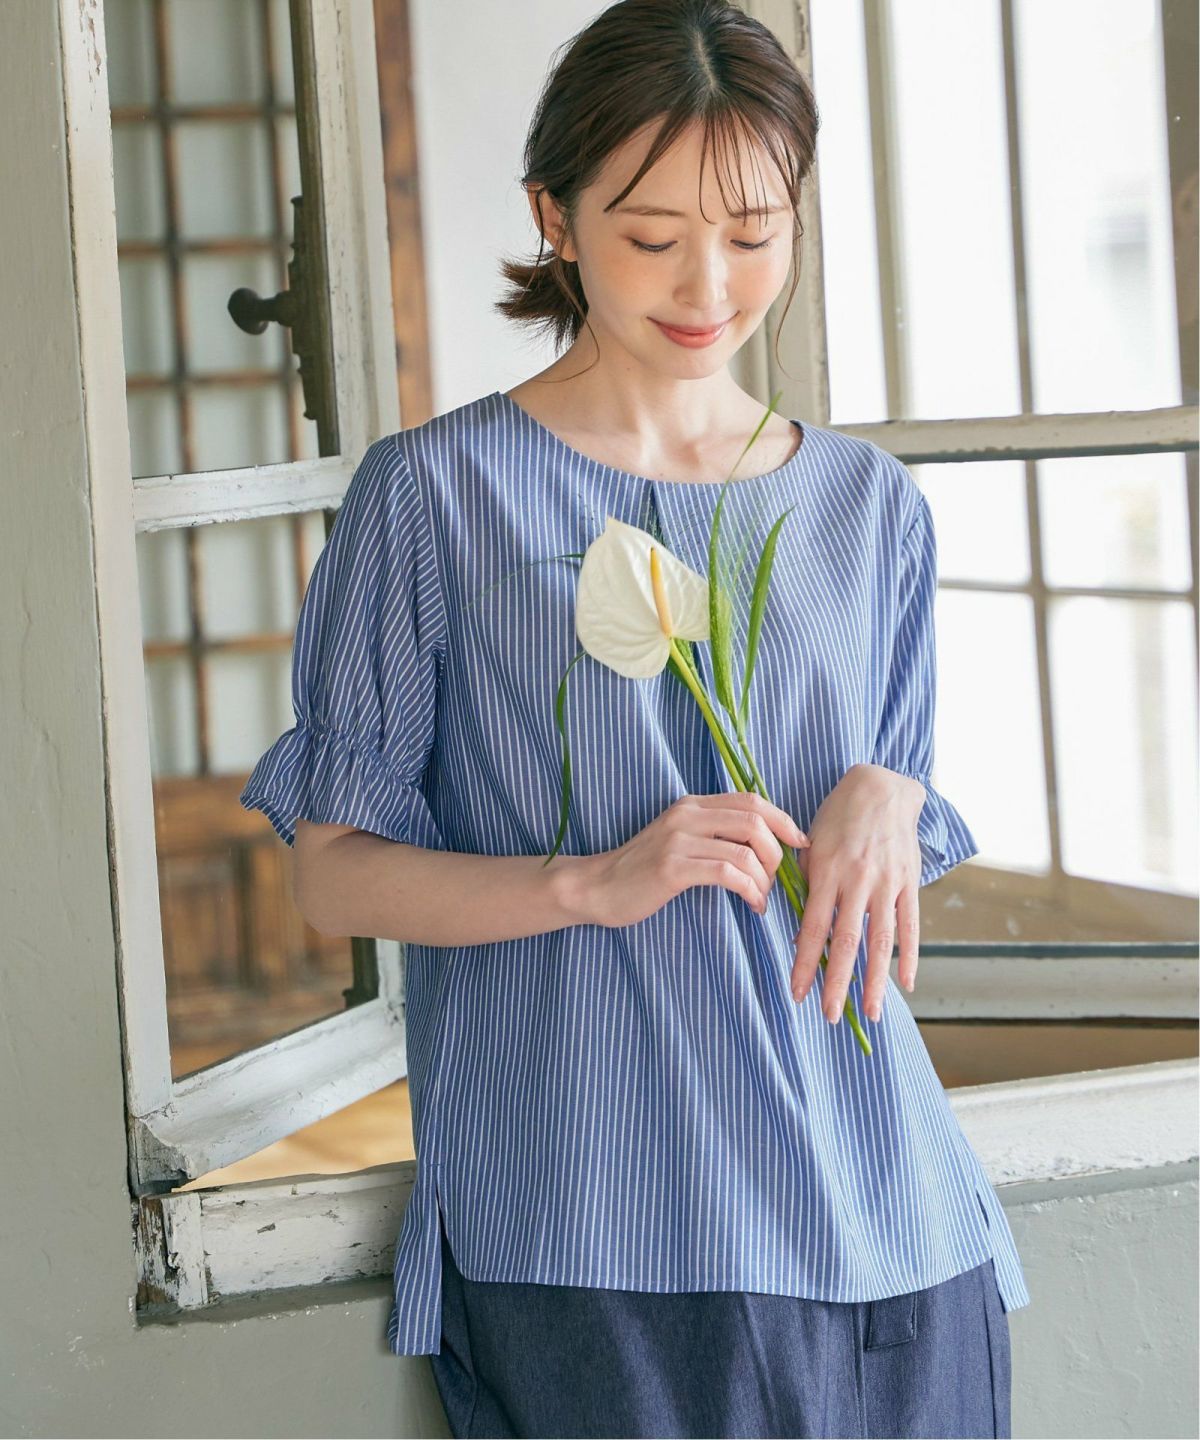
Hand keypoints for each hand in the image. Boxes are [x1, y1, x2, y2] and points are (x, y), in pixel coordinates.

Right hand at [586, 792, 809, 928]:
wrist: (597, 887)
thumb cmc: (642, 871)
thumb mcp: (679, 841)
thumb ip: (713, 834)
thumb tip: (762, 845)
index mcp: (691, 805)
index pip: (751, 801)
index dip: (783, 820)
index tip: (799, 843)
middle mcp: (687, 815)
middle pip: (754, 821)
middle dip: (777, 852)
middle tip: (777, 879)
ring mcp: (679, 840)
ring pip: (745, 849)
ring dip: (765, 878)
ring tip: (762, 898)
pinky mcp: (673, 867)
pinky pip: (728, 872)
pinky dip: (750, 889)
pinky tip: (751, 904)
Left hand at [790, 765, 924, 1023]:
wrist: (880, 787)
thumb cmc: (837, 818)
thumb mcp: (811, 845)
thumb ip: (808, 886)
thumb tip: (805, 933)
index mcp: (828, 871)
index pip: (814, 927)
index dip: (805, 962)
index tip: (797, 991)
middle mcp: (859, 881)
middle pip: (847, 941)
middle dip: (838, 982)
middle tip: (830, 1015)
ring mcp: (888, 883)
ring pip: (881, 940)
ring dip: (875, 980)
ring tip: (872, 1013)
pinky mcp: (910, 882)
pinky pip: (911, 925)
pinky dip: (910, 956)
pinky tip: (906, 983)